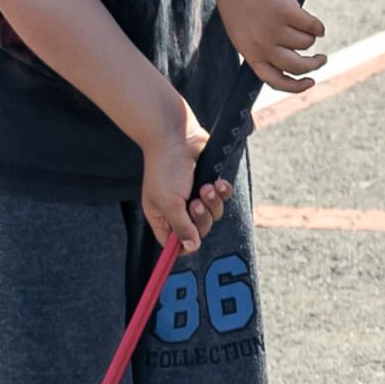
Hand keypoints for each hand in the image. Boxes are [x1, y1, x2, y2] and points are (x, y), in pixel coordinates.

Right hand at [133, 107, 226, 252]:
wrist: (176, 136)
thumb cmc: (166, 168)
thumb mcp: (169, 203)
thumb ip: (181, 227)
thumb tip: (191, 247)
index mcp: (161, 216)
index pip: (173, 243)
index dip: (183, 245)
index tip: (191, 239)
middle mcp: (178, 209)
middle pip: (199, 231)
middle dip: (201, 218)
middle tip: (195, 202)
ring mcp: (194, 196)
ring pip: (214, 214)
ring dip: (212, 203)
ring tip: (205, 187)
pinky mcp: (210, 182)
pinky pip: (223, 197)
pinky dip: (222, 191)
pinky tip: (216, 182)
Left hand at [211, 0, 323, 96]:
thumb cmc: (243, 3)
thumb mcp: (246, 32)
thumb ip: (263, 50)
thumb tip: (295, 69)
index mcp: (250, 52)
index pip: (275, 80)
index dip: (296, 86)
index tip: (311, 82)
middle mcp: (261, 44)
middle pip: (298, 66)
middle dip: (314, 64)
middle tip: (321, 58)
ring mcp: (274, 28)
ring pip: (306, 43)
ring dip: (309, 35)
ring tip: (299, 22)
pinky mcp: (287, 12)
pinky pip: (313, 27)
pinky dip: (317, 26)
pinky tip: (313, 21)